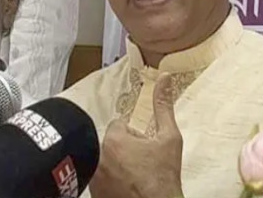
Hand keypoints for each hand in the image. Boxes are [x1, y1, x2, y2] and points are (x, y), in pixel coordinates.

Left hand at [89, 73, 183, 197]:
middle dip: (124, 150)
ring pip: (105, 161)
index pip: (120, 126)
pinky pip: (100, 178)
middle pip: (111, 144)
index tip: (145, 150)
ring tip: (134, 178)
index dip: (135, 136)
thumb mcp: (170, 139)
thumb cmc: (164, 177)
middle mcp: (98, 157)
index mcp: (114, 140)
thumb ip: (164, 106)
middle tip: (142, 165)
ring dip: (116, 165)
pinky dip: (110, 181)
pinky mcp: (93, 193)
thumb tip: (164, 76)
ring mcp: (94, 178)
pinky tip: (126, 188)